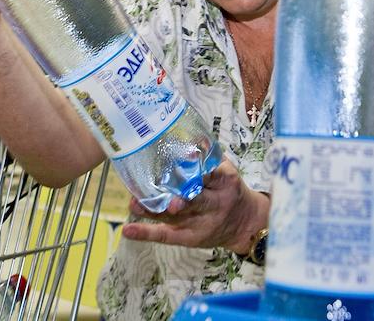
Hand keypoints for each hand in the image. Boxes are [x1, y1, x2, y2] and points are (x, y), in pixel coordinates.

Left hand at [120, 161, 268, 253]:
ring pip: (175, 218)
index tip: (187, 157)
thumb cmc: (230, 191)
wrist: (244, 224)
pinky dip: (146, 233)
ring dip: (154, 211)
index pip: (212, 175)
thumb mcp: (228, 170)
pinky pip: (165, 236)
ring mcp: (199, 223)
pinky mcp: (187, 237)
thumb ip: (211, 155)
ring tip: (135, 203)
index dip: (200, 169)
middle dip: (183, 201)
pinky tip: (128, 229)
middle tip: (170, 199)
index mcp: (225, 183)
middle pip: (197, 202)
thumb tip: (193, 136)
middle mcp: (213, 205)